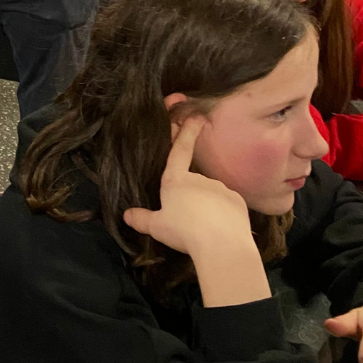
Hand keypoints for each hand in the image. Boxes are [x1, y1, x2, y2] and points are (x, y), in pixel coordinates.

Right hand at [124, 117, 254, 257]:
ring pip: (210, 194)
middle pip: (193, 182)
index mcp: (175, 180)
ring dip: (206, 205)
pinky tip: (219, 229)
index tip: (194, 117)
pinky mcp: (236, 201)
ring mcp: (220, 188)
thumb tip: (126, 215)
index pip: (179, 151)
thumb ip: (142, 219)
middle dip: (191, 195)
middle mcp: (198, 179)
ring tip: (203, 228)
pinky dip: (222, 214)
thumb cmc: (183, 231)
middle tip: (188, 219)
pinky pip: (226, 205)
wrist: (222, 245)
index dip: (185, 133)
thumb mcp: (156, 227)